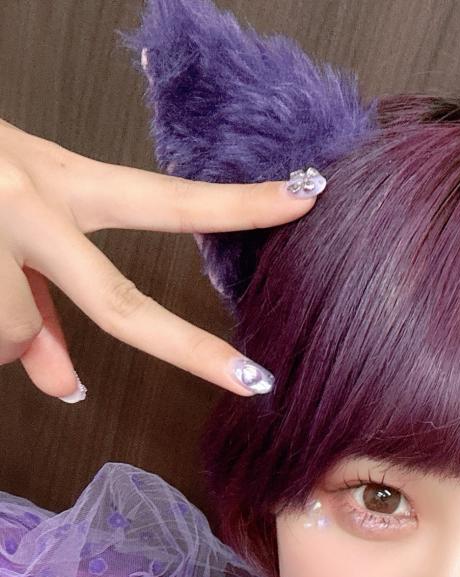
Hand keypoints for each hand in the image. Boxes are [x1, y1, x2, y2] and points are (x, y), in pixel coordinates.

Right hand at [0, 118, 322, 400]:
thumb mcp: (7, 223)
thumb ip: (39, 308)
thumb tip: (64, 388)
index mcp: (59, 180)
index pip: (165, 198)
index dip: (238, 205)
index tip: (305, 197)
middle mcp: (32, 204)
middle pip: (120, 303)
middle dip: (190, 350)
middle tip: (254, 381)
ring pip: (12, 331)